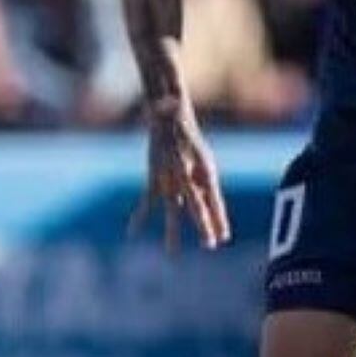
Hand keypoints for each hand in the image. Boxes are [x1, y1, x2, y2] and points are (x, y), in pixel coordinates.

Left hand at [130, 98, 230, 251]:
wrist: (168, 113)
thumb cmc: (172, 110)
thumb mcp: (171, 108)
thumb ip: (168, 108)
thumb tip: (164, 102)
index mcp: (199, 165)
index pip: (211, 194)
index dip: (217, 214)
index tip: (223, 233)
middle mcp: (188, 177)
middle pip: (198, 205)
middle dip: (204, 225)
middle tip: (212, 244)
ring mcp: (172, 180)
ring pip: (174, 210)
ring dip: (173, 232)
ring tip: (172, 254)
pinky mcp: (155, 179)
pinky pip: (148, 201)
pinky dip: (140, 216)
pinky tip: (131, 231)